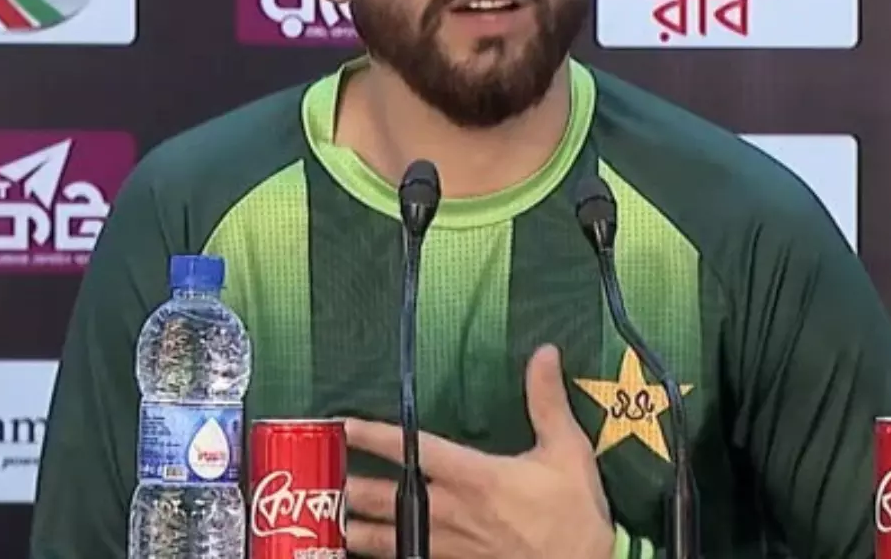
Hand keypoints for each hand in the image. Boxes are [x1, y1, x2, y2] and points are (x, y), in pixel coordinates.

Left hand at [343, 344, 614, 558]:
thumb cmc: (574, 515)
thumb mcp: (568, 450)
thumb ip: (547, 400)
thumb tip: (543, 353)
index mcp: (475, 476)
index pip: (414, 451)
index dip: (375, 437)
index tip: (343, 426)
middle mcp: (453, 511)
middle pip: (388, 499)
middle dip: (350, 489)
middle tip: (317, 478)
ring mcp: (451, 546)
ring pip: (390, 539)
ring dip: (355, 530)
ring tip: (324, 522)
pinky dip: (388, 557)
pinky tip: (369, 555)